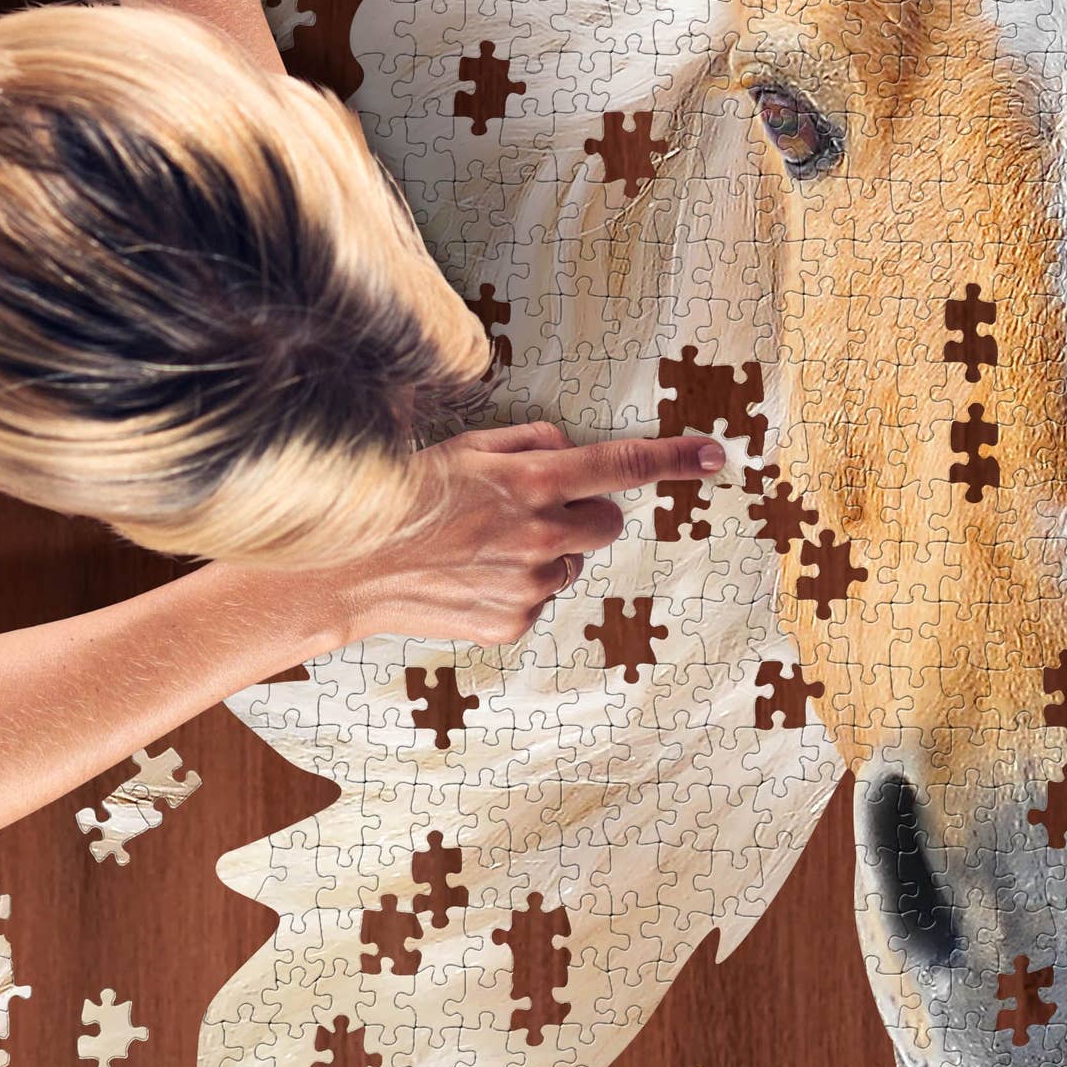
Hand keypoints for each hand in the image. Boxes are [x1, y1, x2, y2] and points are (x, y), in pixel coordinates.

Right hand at [300, 423, 715, 649]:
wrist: (351, 567)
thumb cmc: (407, 495)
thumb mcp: (466, 446)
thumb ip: (530, 443)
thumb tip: (568, 449)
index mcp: (533, 481)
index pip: (623, 465)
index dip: (676, 458)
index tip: (715, 454)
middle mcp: (541, 535)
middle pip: (608, 522)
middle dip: (582, 513)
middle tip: (530, 509)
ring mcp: (530, 585)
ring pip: (572, 563)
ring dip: (546, 552)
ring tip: (483, 546)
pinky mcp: (515, 623)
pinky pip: (540, 598)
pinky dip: (516, 587)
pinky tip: (471, 577)